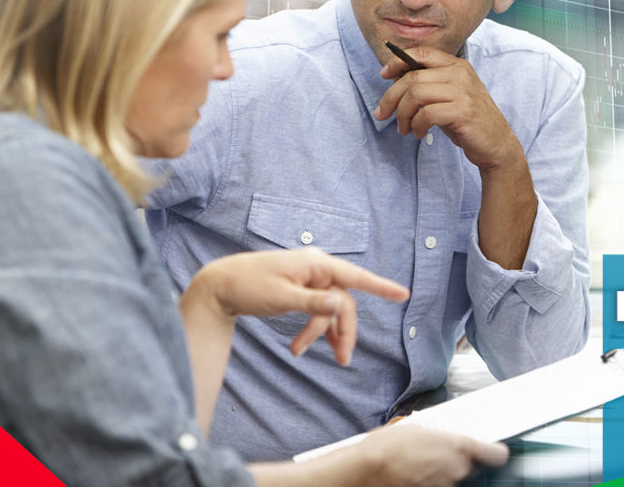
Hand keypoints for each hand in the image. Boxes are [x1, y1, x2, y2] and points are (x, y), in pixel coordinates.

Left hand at [186, 248, 408, 365]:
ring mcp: (309, 278)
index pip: (355, 275)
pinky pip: (318, 308)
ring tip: (300, 353)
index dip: (381, 286)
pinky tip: (304, 345)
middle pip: (343, 302)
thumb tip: (342, 304)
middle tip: (341, 360)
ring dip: (322, 332)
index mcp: (315, 263)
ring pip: (329, 309)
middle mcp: (316, 268)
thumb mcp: (281, 296)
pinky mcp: (301, 288)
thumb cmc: (249, 286)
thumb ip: (314, 302)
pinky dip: (314, 327)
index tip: (404, 295)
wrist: (220, 285)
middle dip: (341, 331)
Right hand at [350, 425, 507, 485]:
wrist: (367, 470)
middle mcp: (458, 470)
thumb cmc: (388, 446)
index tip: (493, 451)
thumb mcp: (419, 430)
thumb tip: (449, 443)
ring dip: (444, 475)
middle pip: (471, 468)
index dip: (495, 453)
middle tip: (438, 455)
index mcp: (459, 447)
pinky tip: (415, 476)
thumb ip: (443, 438)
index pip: (496, 455)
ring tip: (420, 466)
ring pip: (454, 480)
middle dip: (460, 463)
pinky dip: (432, 483)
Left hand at [374, 46, 523, 172]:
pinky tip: (420, 134)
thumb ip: (427, 85)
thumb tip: (394, 78)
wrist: (497, 145)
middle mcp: (460, 74)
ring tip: (404, 128)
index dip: (397, 61)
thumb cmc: (467, 122)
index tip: (384, 75)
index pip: (422, 52)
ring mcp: (463, 92)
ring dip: (402, 114)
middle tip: (382, 114)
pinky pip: (427, 113)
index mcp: (457, 66)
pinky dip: (417, 125)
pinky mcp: (463, 111)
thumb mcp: (447, 98)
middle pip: (412, 77)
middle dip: (391, 97)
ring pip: (416, 94)